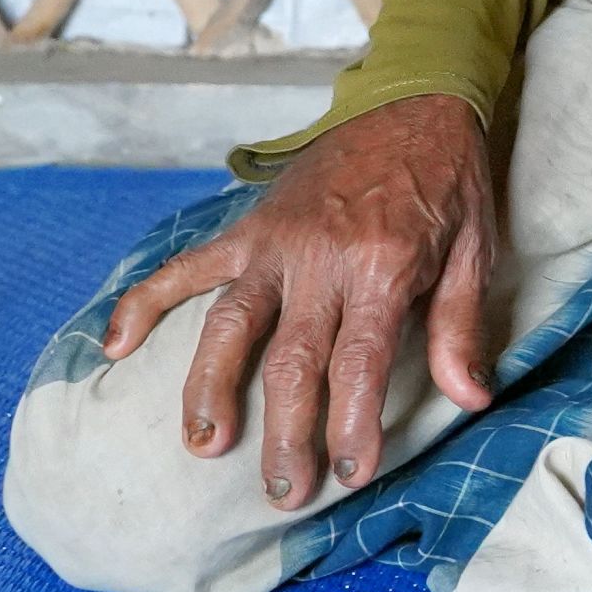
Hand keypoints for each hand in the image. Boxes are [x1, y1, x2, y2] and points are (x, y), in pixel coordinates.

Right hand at [96, 93, 499, 509]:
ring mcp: (277, 243)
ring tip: (203, 446)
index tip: (349, 474)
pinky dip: (146, 301)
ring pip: (230, 324)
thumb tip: (469, 401)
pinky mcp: (249, 226)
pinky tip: (114, 346)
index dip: (352, 424)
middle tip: (281, 491)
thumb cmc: (450, 184)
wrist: (416, 100)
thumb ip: (462, 327)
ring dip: (209, 389)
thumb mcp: (477, 250)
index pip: (360, 364)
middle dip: (285, 433)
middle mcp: (323, 259)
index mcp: (385, 268)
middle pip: (292, 361)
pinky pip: (188, 266)